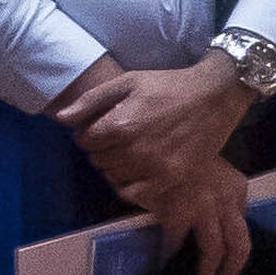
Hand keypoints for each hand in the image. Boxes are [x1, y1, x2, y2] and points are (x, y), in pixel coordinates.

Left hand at [59, 48, 251, 222]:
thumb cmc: (169, 86)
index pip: (84, 141)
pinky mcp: (168, 179)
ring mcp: (152, 167)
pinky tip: (140, 168)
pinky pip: (132, 193)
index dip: (92, 132)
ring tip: (134, 150)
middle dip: (104, 148)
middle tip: (123, 135)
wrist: (215, 96)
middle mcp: (133, 149)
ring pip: (113, 177)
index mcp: (121, 123)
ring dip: (117, 166)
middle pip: (98, 160)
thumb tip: (60, 119)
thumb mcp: (130, 81)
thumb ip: (92, 100)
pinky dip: (130, 184)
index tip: (106, 125)